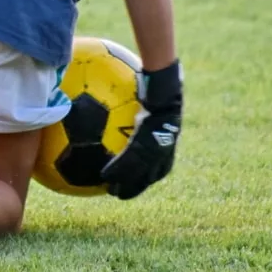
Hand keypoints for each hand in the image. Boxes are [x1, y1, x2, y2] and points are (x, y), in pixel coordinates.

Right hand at [101, 61, 182, 199]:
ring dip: (126, 184)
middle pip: (152, 174)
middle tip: (121, 192)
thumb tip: (120, 96)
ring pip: (140, 172)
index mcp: (167, 138)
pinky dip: (118, 170)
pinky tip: (105, 176)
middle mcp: (165, 145)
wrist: (163, 79)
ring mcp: (158, 146)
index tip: (136, 180)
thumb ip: (136, 102)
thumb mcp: (146, 93)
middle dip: (138, 186)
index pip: (160, 164)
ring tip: (111, 191)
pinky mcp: (148, 142)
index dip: (148, 174)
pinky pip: (130, 161)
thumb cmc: (155, 80)